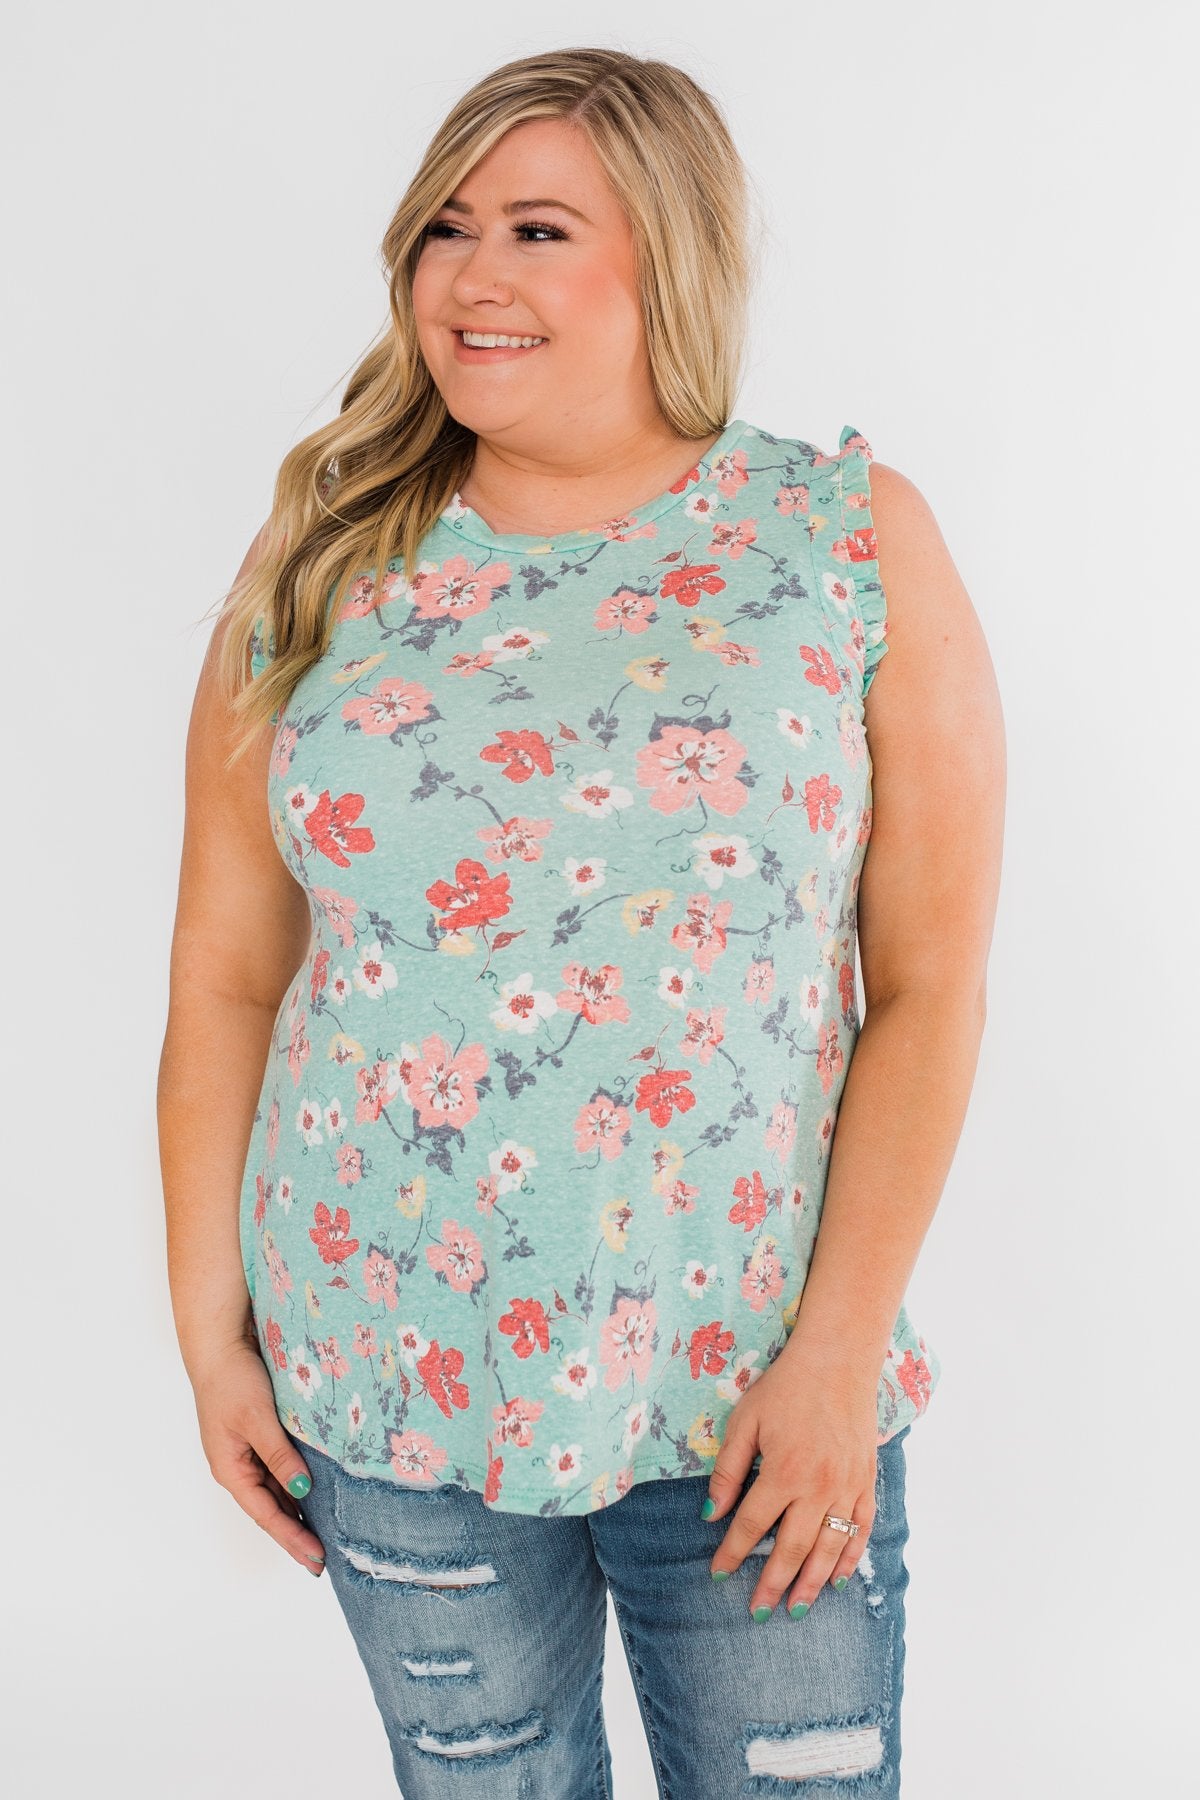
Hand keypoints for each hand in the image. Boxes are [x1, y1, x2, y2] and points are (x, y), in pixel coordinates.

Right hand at [191, 1339, 326, 1575]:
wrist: (221, 1343)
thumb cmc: (233, 1380)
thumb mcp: (258, 1419)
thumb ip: (279, 1456)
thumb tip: (301, 1490)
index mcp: (230, 1470)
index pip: (266, 1515)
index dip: (292, 1538)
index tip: (316, 1559)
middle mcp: (238, 1467)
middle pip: (270, 1510)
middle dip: (295, 1535)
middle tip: (323, 1560)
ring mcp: (247, 1453)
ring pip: (276, 1492)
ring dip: (297, 1513)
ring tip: (323, 1535)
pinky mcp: (258, 1437)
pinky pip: (279, 1470)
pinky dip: (295, 1486)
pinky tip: (314, 1494)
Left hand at [703, 1335, 879, 1618]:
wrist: (838, 1360)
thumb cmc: (785, 1387)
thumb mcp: (746, 1420)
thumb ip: (729, 1469)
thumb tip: (712, 1514)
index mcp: (784, 1471)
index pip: (753, 1526)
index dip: (732, 1553)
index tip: (717, 1575)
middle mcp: (818, 1487)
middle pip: (792, 1549)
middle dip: (772, 1583)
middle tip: (758, 1613)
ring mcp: (847, 1487)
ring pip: (829, 1548)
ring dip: (812, 1583)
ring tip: (796, 1609)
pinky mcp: (867, 1482)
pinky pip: (860, 1530)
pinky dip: (850, 1558)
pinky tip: (839, 1580)